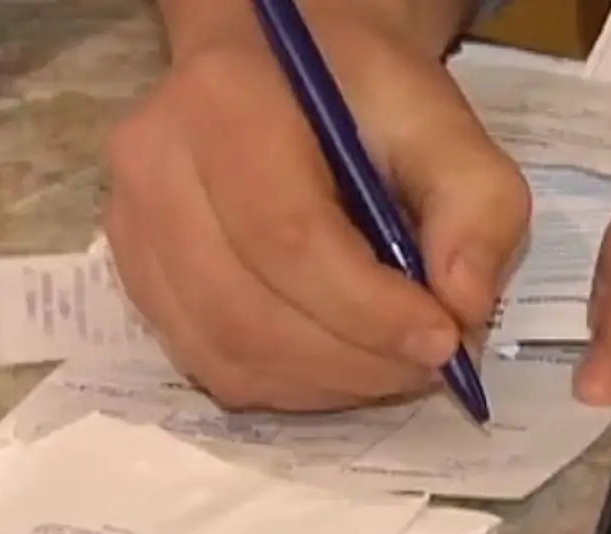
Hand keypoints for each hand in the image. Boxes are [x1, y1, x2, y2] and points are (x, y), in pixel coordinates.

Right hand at [103, 2, 527, 410]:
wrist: (290, 72)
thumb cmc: (368, 96)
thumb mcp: (448, 126)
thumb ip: (478, 206)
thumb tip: (464, 305)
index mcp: (227, 103)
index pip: (287, 236)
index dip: (369, 310)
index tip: (443, 340)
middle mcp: (154, 166)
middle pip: (245, 310)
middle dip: (354, 360)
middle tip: (430, 364)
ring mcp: (132, 226)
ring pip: (223, 352)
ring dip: (327, 383)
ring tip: (395, 365)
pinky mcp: (138, 275)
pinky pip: (209, 363)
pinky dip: (291, 385)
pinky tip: (344, 364)